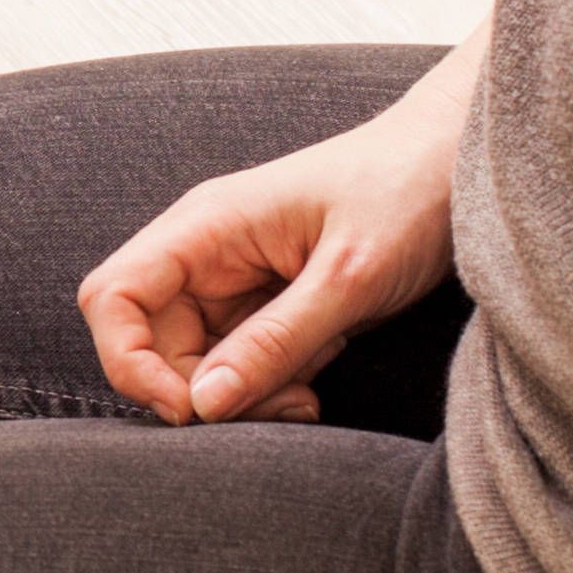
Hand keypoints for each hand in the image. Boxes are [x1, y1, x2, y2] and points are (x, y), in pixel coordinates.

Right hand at [73, 58, 469, 423]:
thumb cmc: (407, 193)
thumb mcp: (348, 276)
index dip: (130, 362)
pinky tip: (316, 377)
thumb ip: (275, 342)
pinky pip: (240, 361)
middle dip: (204, 392)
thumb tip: (204, 405)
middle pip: (153, 342)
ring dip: (242, 395)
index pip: (113, 296)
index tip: (191, 408)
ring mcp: (234, 279)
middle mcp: (206, 252)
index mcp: (207, 226)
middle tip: (284, 406)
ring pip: (197, 362)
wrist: (459, 164)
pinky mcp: (266, 303)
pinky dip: (270, 385)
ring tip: (308, 396)